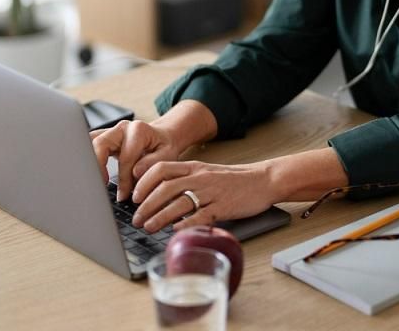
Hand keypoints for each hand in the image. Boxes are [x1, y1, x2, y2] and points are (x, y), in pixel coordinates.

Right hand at [90, 120, 184, 200]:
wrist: (161, 137)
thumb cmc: (164, 147)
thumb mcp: (167, 154)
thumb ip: (153, 162)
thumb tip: (135, 172)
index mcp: (138, 130)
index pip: (125, 157)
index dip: (124, 179)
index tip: (124, 195)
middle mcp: (121, 128)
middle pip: (100, 144)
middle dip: (98, 168)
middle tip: (100, 188)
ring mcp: (110, 131)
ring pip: (89, 142)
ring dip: (88, 162)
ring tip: (91, 182)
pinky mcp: (103, 138)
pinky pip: (88, 145)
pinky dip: (86, 159)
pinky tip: (88, 175)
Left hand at [130, 160, 279, 233]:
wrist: (264, 180)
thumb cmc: (234, 180)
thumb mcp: (207, 173)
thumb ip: (185, 180)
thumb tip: (158, 194)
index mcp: (194, 167)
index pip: (162, 168)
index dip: (144, 181)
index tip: (134, 195)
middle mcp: (200, 177)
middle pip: (166, 187)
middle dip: (146, 204)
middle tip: (136, 218)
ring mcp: (212, 192)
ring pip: (180, 202)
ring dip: (160, 216)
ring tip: (148, 227)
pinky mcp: (224, 206)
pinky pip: (201, 215)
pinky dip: (186, 224)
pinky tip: (175, 231)